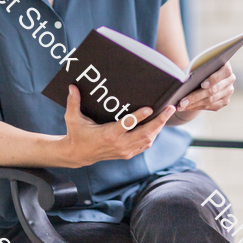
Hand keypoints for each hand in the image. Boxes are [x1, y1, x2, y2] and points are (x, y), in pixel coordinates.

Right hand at [60, 85, 175, 166]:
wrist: (78, 154)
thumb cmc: (77, 134)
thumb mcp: (72, 118)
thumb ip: (73, 103)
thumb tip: (72, 87)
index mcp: (108, 135)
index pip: (127, 125)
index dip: (139, 117)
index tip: (150, 108)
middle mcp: (119, 144)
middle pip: (144, 134)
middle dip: (159, 121)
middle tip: (170, 108)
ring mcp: (124, 150)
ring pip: (148, 140)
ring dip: (159, 127)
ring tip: (167, 114)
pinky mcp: (127, 154)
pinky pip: (144, 145)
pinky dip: (153, 135)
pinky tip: (158, 125)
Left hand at [176, 62, 234, 113]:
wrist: (207, 71)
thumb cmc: (202, 65)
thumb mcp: (201, 64)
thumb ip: (198, 69)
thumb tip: (185, 81)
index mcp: (226, 67)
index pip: (223, 73)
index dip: (213, 79)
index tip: (202, 85)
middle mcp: (230, 79)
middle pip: (213, 90)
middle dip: (195, 97)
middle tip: (181, 102)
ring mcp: (228, 91)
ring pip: (210, 101)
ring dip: (194, 104)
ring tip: (181, 106)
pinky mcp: (225, 101)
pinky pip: (211, 106)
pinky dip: (197, 107)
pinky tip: (187, 107)